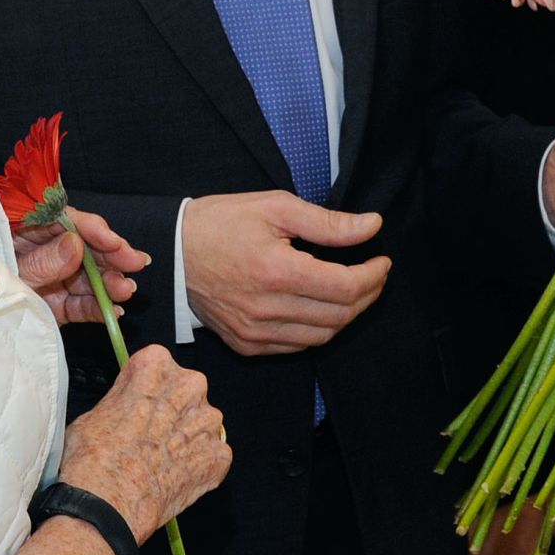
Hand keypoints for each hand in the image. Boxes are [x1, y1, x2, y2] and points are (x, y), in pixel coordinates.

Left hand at [14, 207, 148, 326]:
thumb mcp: (6, 270)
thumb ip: (41, 261)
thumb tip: (76, 246)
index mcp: (27, 229)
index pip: (67, 221)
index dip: (94, 230)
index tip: (114, 242)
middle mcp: (44, 250)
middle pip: (84, 247)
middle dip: (111, 256)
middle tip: (136, 263)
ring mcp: (50, 278)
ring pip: (87, 277)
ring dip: (109, 284)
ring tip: (126, 291)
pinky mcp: (53, 304)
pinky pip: (79, 304)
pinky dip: (97, 308)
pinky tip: (114, 310)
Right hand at [59, 344, 230, 542]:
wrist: (107, 504)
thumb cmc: (94, 459)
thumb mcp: (94, 411)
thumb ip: (123, 399)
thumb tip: (125, 407)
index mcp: (156, 365)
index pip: (157, 366)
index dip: (146, 390)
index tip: (138, 406)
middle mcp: (189, 385)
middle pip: (185, 391)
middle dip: (172, 411)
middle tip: (149, 437)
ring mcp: (208, 421)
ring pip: (201, 424)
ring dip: (186, 439)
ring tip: (159, 461)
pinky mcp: (218, 455)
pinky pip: (212, 456)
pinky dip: (197, 467)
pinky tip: (173, 478)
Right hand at [182, 190, 391, 355]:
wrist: (171, 253)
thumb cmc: (221, 223)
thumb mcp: (275, 207)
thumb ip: (328, 223)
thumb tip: (372, 226)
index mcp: (277, 271)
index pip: (346, 287)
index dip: (374, 276)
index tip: (382, 261)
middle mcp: (267, 309)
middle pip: (340, 315)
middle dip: (367, 295)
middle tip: (374, 274)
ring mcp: (255, 332)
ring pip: (322, 336)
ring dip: (346, 315)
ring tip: (353, 289)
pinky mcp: (246, 344)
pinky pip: (296, 347)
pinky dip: (318, 329)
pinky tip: (320, 307)